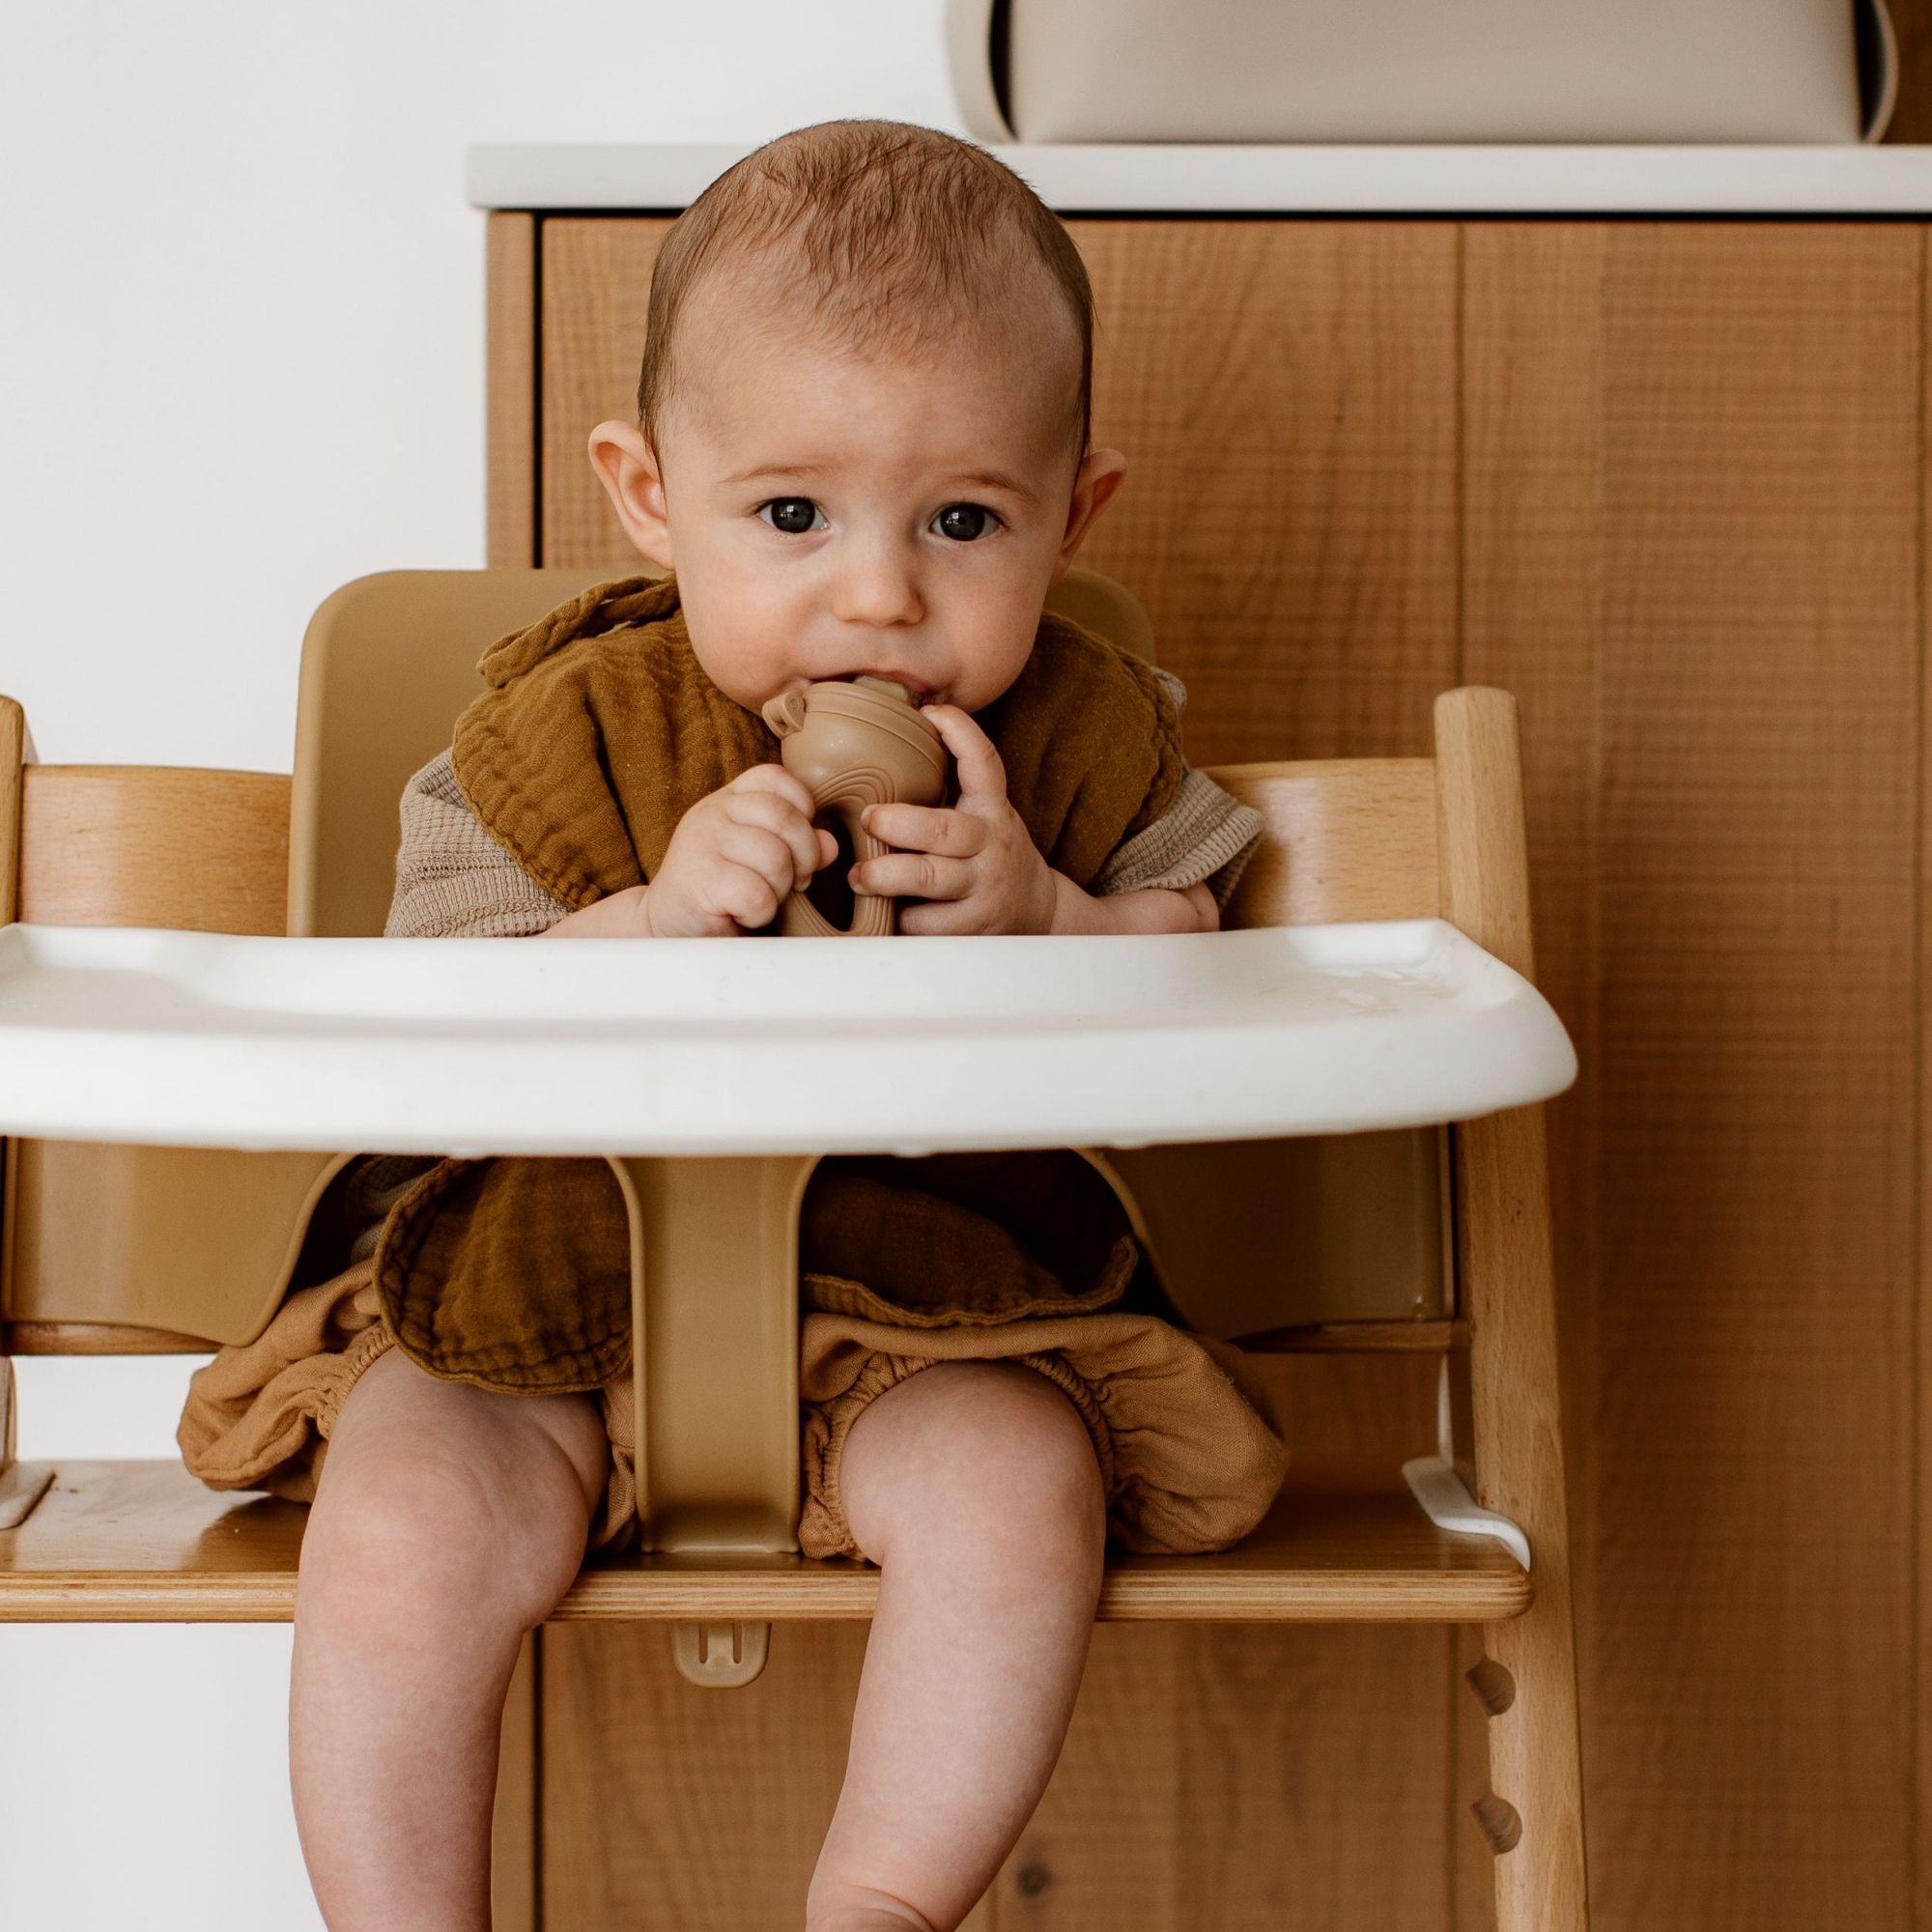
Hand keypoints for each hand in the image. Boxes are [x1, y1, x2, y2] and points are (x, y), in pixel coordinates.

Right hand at [643, 764, 837, 937]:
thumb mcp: (760, 858)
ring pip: (775, 858)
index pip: (776, 778)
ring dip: (780, 889)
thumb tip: (830, 845)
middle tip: (795, 881)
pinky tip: (742, 914)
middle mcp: (711, 813)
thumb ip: (796, 844)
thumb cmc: (721, 889)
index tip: (798, 842)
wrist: (667, 924)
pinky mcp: (699, 880)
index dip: (802, 807)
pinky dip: (760, 913)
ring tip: (761, 899)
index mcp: (727, 800)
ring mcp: (701, 843)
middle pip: (784, 818)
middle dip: (804, 856)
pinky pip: (756, 894)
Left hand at [850, 704, 1056, 934]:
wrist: (1037, 911)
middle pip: (944, 829)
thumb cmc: (989, 854)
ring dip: (886, 874)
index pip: (985, 765)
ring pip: (929, 878)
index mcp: (992, 810)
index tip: (931, 713)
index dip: (961, 734)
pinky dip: (898, 916)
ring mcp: (982, 887)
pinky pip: (924, 921)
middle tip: (869, 818)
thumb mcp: (983, 816)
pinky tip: (884, 910)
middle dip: (899, 823)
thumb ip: (948, 792)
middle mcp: (991, 845)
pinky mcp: (972, 926)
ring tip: (858, 875)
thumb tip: (881, 752)